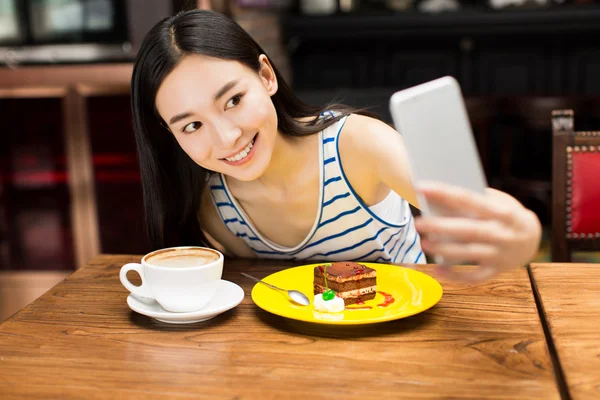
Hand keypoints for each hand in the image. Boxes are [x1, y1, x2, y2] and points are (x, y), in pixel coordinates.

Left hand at [414, 182, 541, 282]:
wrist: (533, 239)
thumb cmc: (506, 214)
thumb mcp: (500, 201)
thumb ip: (476, 201)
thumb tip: (440, 199)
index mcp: (503, 212)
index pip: (469, 199)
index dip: (444, 193)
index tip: (422, 187)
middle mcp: (503, 233)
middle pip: (468, 230)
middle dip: (440, 226)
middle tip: (418, 222)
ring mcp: (500, 254)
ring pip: (469, 253)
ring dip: (444, 249)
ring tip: (424, 243)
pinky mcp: (497, 270)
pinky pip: (474, 276)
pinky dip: (456, 276)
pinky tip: (438, 269)